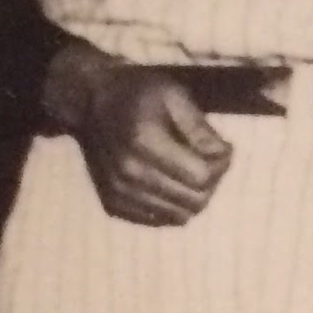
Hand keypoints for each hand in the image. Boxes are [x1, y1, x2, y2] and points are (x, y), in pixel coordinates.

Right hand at [56, 49, 233, 227]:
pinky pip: (159, 219)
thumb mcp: (174, 95)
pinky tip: (169, 181)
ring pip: (179, 216)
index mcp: (144, 140)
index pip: (201, 176)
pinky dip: (172, 205)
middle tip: (208, 161)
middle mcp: (129, 172)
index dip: (220, 164)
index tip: (221, 148)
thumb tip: (222, 156)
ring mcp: (118, 192)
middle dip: (211, 183)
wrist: (90, 103)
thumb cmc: (138, 93)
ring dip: (192, 197)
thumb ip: (200, 128)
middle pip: (194, 201)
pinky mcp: (113, 205)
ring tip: (188, 171)